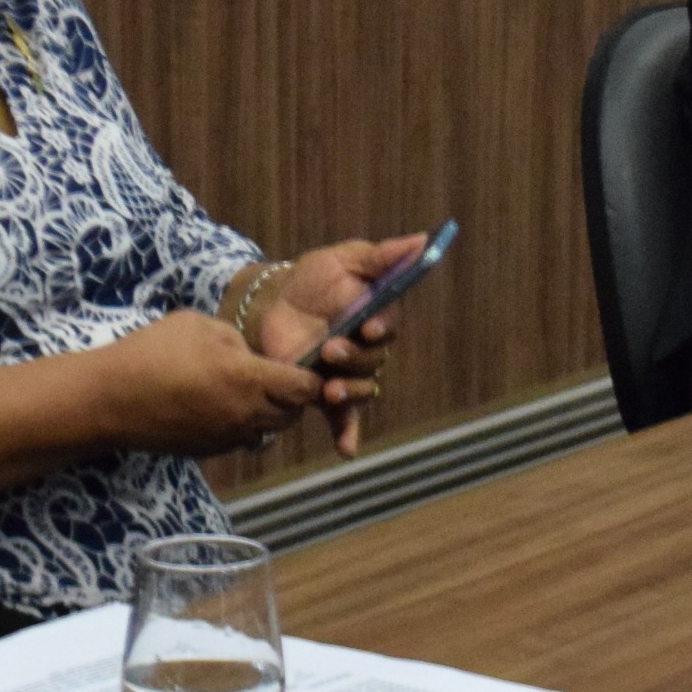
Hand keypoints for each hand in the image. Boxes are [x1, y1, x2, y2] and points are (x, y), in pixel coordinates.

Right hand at [91, 310, 325, 457]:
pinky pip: (240, 439)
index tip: (307, 364)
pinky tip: (219, 403)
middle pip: (292, 414)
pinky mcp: (208, 451)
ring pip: (267, 430)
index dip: (313, 377)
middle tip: (278, 374)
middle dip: (293, 396)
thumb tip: (251, 356)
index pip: (306, 388)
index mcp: (249, 380)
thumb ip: (237, 340)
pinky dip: (241, 425)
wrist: (110, 399)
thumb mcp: (200, 325)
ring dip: (268, 413)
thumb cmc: (152, 353)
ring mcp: (226, 438)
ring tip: (247, 388)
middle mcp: (245, 415)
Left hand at [258, 234, 423, 457]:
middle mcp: (366, 348)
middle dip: (356, 357)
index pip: (389, 327)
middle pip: (374, 361)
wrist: (269, 304)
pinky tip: (347, 450)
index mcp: (375, 316)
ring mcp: (346, 371)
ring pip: (362, 388)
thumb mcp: (342, 260)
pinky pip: (343, 417)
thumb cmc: (311, 279)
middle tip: (331, 347)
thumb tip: (423, 240)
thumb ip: (381, 256)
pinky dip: (347, 434)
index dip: (383, 329)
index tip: (371, 325)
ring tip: (329, 386)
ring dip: (350, 390)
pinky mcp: (323, 390)